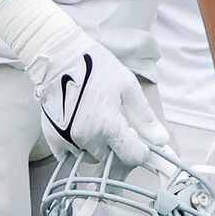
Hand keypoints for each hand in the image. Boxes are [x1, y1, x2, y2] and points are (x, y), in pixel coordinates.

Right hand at [0, 0, 166, 167]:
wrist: (58, 57)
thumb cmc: (95, 67)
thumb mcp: (127, 85)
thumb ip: (144, 115)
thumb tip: (162, 138)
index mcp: (109, 125)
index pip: (132, 155)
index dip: (140, 151)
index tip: (140, 143)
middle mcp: (88, 138)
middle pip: (110, 157)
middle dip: (116, 147)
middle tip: (115, 126)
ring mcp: (68, 139)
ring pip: (88, 157)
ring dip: (95, 148)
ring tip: (94, 124)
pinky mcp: (52, 137)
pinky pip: (67, 156)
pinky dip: (75, 149)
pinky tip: (78, 130)